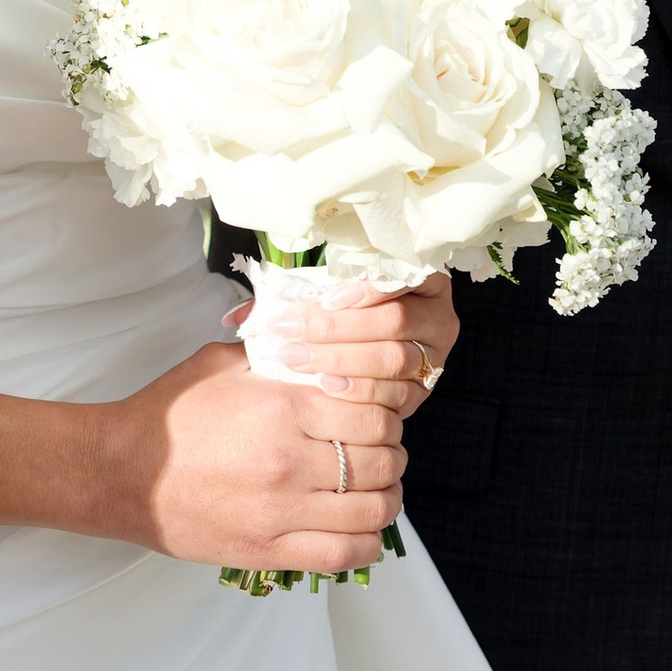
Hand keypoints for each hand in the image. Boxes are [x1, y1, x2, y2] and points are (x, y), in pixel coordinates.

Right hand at [96, 340, 404, 572]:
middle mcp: (288, 461)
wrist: (119, 472)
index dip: (387, 416)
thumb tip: (321, 349)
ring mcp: (280, 512)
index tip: (377, 418)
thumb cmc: (167, 417)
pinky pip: (344, 555)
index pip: (374, 415)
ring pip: (373, 511)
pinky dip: (367, 543)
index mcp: (282, 407)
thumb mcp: (222, 365)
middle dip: (391, 456)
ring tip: (376, 491)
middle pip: (381, 464)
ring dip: (386, 500)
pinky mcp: (268, 551)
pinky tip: (360, 529)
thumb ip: (278, 356)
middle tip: (381, 454)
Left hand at [251, 274, 458, 418]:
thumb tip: (234, 317)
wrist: (363, 352)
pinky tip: (326, 385)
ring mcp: (433, 357)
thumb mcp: (322, 294)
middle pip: (395, 321)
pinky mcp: (422, 391)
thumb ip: (288, 296)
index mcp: (421, 277)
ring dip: (341, 359)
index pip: (402, 276)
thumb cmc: (338, 315)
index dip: (368, 287)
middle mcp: (437, 316)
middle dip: (338, 328)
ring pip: (394, 359)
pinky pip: (396, 395)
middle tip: (291, 331)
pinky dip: (358, 390)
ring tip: (298, 360)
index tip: (329, 297)